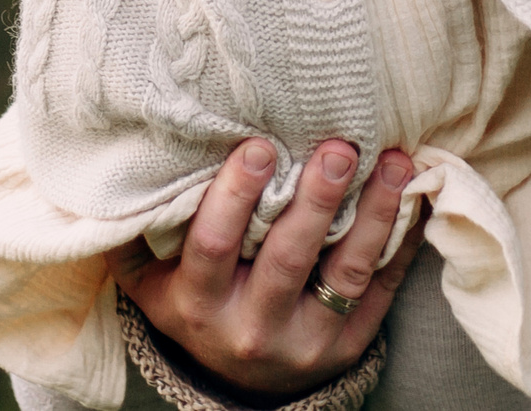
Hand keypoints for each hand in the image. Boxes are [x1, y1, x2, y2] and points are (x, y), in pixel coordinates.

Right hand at [113, 137, 420, 400]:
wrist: (240, 384)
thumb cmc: (195, 305)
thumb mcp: (153, 282)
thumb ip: (136, 231)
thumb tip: (112, 165)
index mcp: (197, 305)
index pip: (214, 246)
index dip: (235, 196)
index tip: (259, 146)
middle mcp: (252, 327)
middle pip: (287, 258)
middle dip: (315, 200)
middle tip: (338, 148)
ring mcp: (307, 339)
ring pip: (346, 273)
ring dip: (374, 213)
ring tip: (392, 161)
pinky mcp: (351, 344)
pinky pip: (383, 289)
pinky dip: (403, 241)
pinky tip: (418, 194)